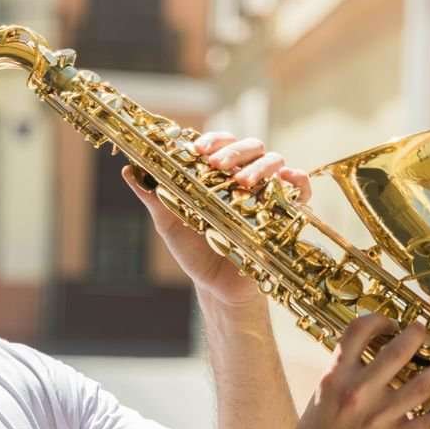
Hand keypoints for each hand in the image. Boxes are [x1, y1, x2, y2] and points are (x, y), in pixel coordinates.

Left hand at [121, 130, 312, 307]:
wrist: (218, 288)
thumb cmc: (195, 252)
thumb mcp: (170, 224)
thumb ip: (153, 197)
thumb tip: (129, 171)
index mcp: (219, 173)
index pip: (220, 143)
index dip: (211, 140)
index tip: (196, 150)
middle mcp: (245, 177)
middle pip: (249, 146)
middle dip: (234, 151)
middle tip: (217, 165)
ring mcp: (267, 192)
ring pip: (274, 160)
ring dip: (260, 166)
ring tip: (242, 182)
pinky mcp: (286, 212)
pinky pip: (300, 188)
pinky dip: (297, 181)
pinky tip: (288, 181)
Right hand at [276, 313, 429, 428]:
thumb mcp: (321, 398)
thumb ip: (343, 377)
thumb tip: (364, 358)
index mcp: (335, 378)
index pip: (358, 331)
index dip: (379, 319)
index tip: (390, 323)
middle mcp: (357, 393)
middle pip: (398, 349)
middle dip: (419, 334)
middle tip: (427, 332)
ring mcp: (376, 418)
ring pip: (423, 383)